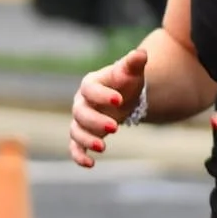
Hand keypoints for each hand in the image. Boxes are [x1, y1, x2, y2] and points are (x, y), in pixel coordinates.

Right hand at [69, 49, 145, 167]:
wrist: (123, 97)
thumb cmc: (125, 82)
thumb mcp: (131, 72)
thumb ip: (134, 63)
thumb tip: (141, 53)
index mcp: (90, 84)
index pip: (90, 89)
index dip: (102, 95)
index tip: (120, 100)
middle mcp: (81, 102)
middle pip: (81, 113)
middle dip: (95, 121)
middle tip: (115, 127)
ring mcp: (80, 120)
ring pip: (76, 131)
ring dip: (87, 139)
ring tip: (103, 146)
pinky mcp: (83, 136)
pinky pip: (75, 147)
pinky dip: (79, 156)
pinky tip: (90, 164)